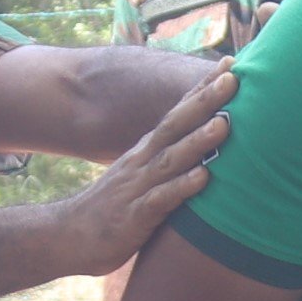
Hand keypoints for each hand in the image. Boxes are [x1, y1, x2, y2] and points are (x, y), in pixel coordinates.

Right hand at [43, 66, 234, 274]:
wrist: (67, 237)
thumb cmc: (114, 210)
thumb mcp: (143, 178)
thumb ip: (169, 162)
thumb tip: (202, 148)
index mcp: (148, 151)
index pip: (179, 113)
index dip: (203, 89)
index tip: (231, 63)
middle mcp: (143, 162)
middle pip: (177, 125)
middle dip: (205, 100)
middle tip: (233, 77)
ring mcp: (138, 187)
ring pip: (172, 159)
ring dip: (199, 140)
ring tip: (224, 123)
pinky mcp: (134, 217)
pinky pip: (161, 199)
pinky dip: (182, 187)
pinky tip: (203, 177)